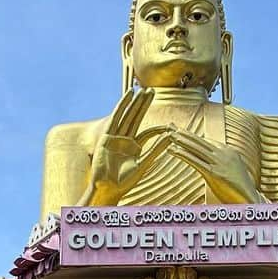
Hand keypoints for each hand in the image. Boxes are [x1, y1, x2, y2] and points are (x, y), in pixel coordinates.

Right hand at [80, 89, 174, 205]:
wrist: (107, 189)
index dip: (157, 127)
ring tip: (143, 90)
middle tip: (152, 90)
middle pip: (136, 118)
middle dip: (143, 105)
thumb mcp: (143, 164)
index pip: (147, 132)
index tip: (168, 121)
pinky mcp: (107, 136)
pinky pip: (116, 117)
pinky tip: (129, 95)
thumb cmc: (124, 182)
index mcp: (134, 149)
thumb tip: (170, 137)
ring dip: (135, 102)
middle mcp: (125, 141)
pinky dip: (122, 105)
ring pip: (128, 116)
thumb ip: (156, 150)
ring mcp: (115, 137)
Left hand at [167, 129, 262, 203]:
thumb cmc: (240, 189)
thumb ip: (221, 165)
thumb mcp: (231, 171)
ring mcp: (218, 163)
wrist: (250, 198)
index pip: (206, 140)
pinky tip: (173, 150)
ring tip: (169, 134)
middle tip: (170, 126)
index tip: (180, 130)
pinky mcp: (214, 174)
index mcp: (227, 151)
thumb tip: (212, 165)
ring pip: (196, 148)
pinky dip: (183, 154)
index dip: (191, 135)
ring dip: (181, 140)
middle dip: (184, 133)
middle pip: (199, 141)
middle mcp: (223, 153)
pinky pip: (195, 161)